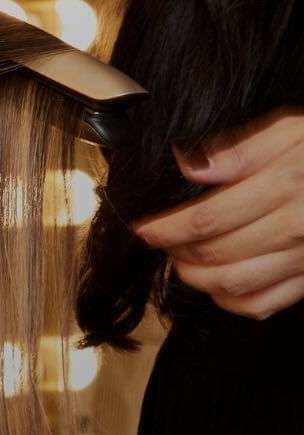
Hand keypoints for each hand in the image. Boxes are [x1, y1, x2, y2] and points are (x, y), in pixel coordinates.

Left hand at [133, 108, 303, 319]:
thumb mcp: (294, 130)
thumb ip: (239, 148)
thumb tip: (188, 164)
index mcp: (286, 184)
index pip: (207, 219)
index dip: (167, 228)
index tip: (144, 228)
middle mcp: (296, 226)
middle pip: (215, 255)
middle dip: (176, 252)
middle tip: (162, 241)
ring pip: (234, 286)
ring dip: (196, 279)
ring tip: (183, 262)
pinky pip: (262, 304)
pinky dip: (230, 302)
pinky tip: (219, 283)